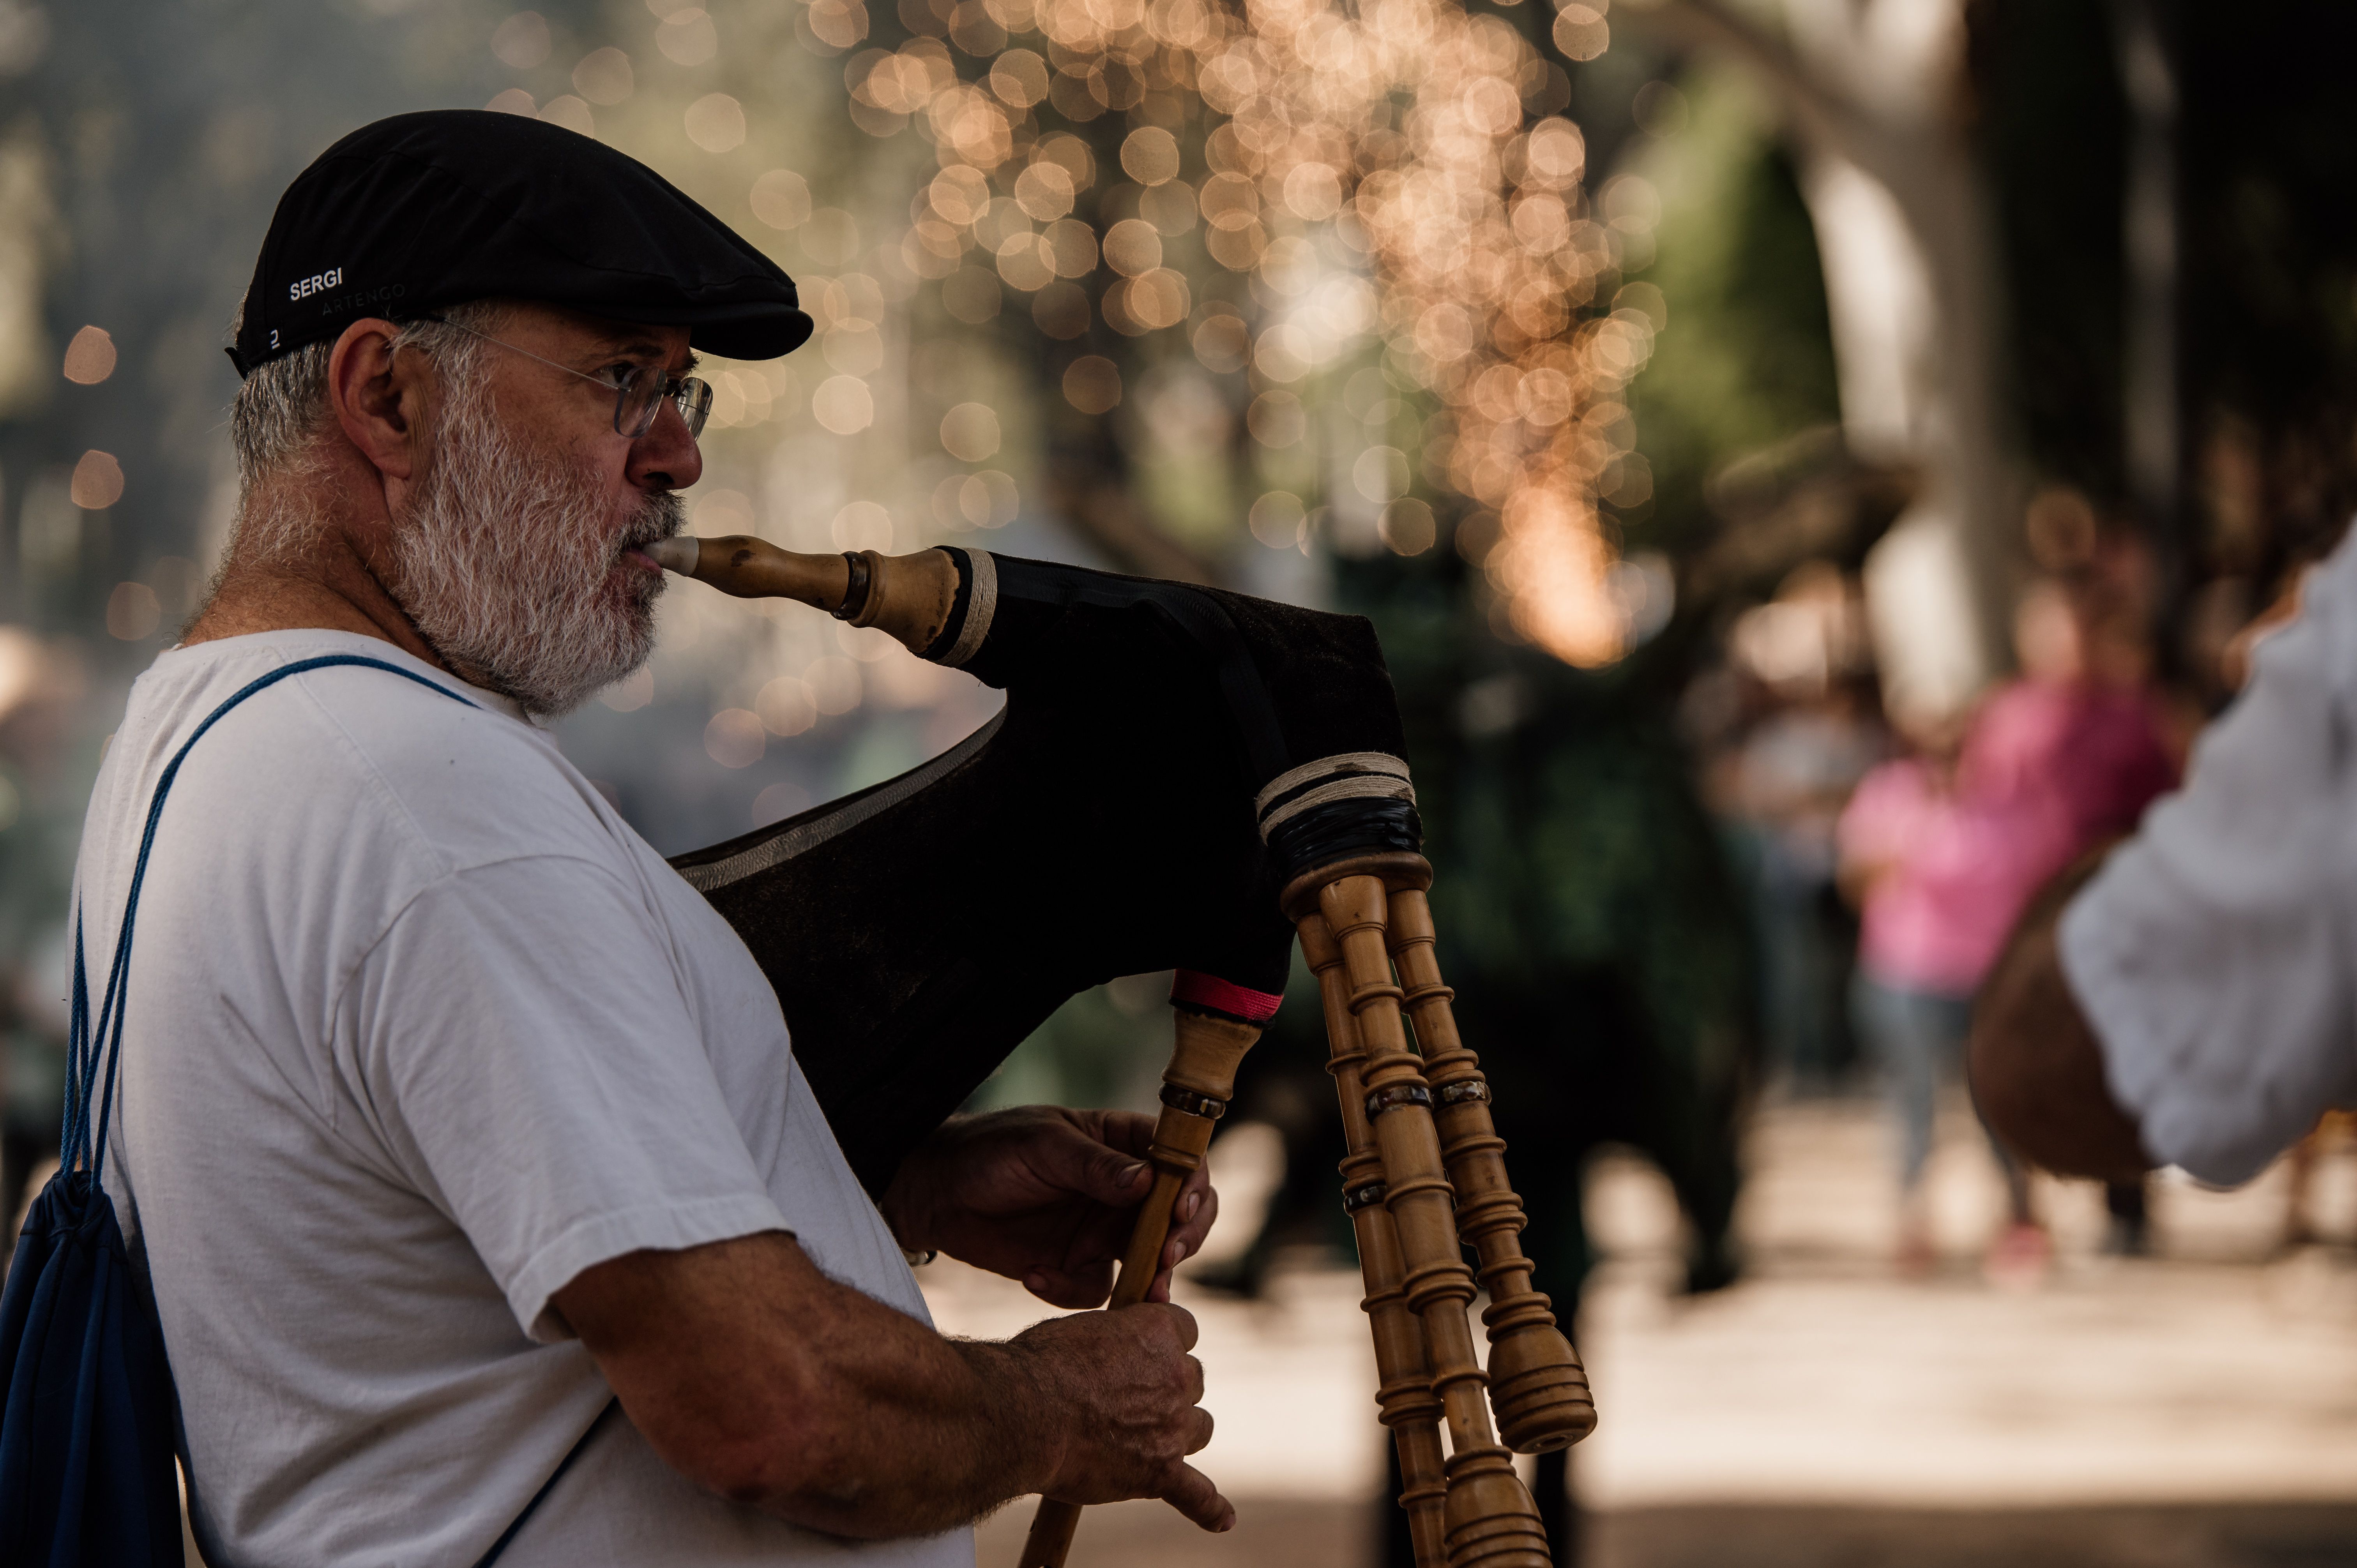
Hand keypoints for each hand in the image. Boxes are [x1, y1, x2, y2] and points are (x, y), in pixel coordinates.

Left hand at [882, 1106, 1219, 1307]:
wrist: (934, 1194)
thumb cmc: (989, 1151)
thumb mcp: (1042, 1146)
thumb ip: (1094, 1165)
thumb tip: (1148, 1181)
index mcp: (1122, 1144)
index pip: (1178, 1161)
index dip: (1191, 1185)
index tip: (1180, 1209)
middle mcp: (1123, 1191)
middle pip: (1180, 1217)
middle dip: (1183, 1238)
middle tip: (1167, 1257)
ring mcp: (1102, 1231)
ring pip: (1151, 1261)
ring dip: (1151, 1279)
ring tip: (1141, 1293)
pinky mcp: (1075, 1266)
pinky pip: (1096, 1289)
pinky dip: (1070, 1289)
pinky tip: (1034, 1274)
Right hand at [1011, 1301, 1230, 1531]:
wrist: (1026, 1414)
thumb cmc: (1040, 1366)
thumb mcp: (1081, 1328)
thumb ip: (1114, 1334)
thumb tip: (1119, 1343)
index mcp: (1157, 1332)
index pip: (1185, 1329)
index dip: (1165, 1342)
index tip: (1146, 1351)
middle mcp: (1176, 1376)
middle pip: (1192, 1380)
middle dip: (1168, 1387)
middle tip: (1127, 1399)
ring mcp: (1172, 1427)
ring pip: (1199, 1427)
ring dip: (1179, 1431)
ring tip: (1147, 1440)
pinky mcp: (1161, 1473)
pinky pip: (1197, 1495)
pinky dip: (1209, 1509)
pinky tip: (1222, 1520)